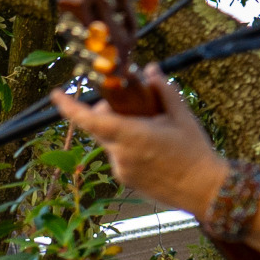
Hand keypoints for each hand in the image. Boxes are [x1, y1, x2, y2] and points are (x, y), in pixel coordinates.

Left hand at [49, 64, 225, 213]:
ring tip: (151, 129)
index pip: (89, 120)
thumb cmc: (194, 151)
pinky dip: (127, 146)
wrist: (203, 189)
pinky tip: (152, 147)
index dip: (69, 107)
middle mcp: (120, 155)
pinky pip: (118, 156)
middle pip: (99, 128)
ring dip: (121, 131)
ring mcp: (120, 170)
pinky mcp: (125, 180)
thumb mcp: (181, 116)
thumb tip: (151, 69)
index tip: (56, 94)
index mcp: (131, 136)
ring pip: (109, 142)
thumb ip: (162, 90)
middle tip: (128, 104)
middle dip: (106, 113)